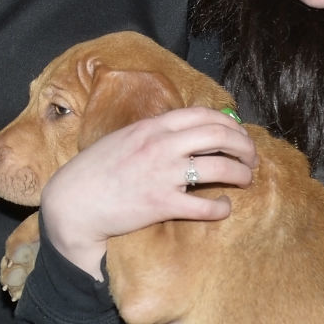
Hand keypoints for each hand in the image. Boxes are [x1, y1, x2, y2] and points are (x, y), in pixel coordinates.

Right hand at [41, 106, 254, 276]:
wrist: (72, 202)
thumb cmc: (95, 171)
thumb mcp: (123, 139)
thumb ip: (152, 134)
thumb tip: (183, 132)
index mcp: (151, 127)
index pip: (202, 115)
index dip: (228, 123)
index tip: (238, 134)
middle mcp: (160, 146)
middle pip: (218, 136)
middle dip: (243, 146)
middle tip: (250, 158)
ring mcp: (163, 174)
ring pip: (220, 167)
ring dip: (240, 173)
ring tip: (245, 179)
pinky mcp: (162, 204)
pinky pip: (205, 206)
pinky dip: (222, 208)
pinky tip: (224, 208)